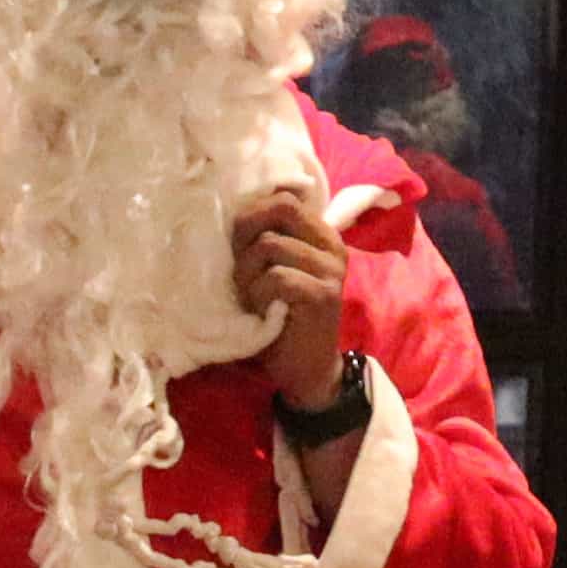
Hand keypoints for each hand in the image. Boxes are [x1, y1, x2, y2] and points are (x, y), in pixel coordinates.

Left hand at [229, 189, 349, 411]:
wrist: (307, 370)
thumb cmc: (281, 318)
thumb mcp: (275, 269)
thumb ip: (268, 239)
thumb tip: (234, 209)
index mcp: (322, 234)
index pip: (284, 198)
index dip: (252, 214)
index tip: (239, 245)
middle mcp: (332, 245)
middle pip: (280, 208)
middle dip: (247, 233)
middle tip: (240, 268)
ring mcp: (330, 269)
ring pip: (271, 245)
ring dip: (247, 273)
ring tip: (250, 296)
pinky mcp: (323, 295)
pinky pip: (277, 276)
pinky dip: (258, 293)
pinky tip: (261, 311)